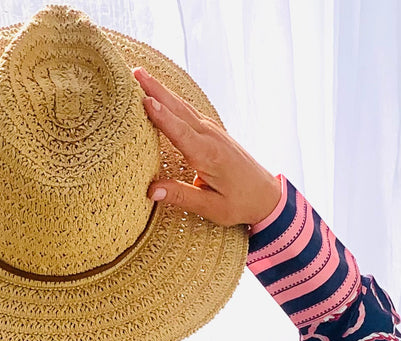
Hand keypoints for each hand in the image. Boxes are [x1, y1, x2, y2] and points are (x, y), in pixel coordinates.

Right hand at [133, 66, 282, 228]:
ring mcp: (213, 131)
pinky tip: (162, 93)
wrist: (266, 195)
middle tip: (135, 73)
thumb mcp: (211, 208)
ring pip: (183, 107)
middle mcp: (210, 138)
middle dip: (156, 91)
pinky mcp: (213, 132)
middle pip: (178, 110)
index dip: (161, 117)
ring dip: (162, 90)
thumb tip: (151, 191)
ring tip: (142, 75)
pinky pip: (189, 112)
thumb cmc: (240, 204)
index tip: (144, 100)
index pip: (180, 132)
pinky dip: (173, 100)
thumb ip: (181, 197)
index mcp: (208, 156)